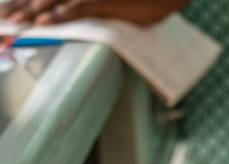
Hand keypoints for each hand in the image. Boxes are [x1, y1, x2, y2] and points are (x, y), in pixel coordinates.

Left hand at [1, 0, 186, 24]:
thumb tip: (67, 17)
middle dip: (20, 7)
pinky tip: (48, 20)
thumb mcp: (109, 6)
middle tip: (3, 19)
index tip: (8, 12)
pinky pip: (80, 6)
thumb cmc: (140, 0)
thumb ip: (89, 9)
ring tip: (16, 21)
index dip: (23, 3)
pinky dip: (63, 13)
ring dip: (33, 11)